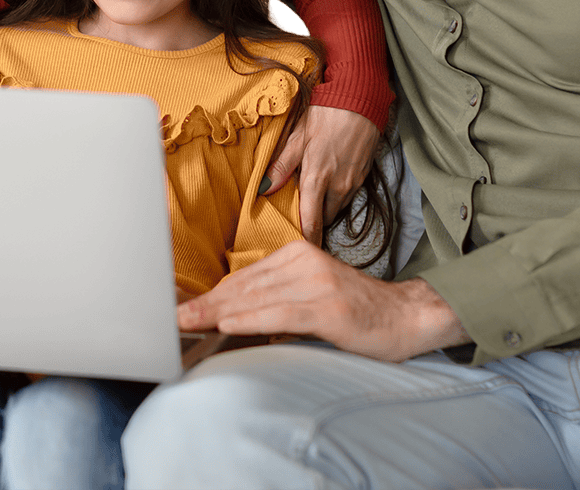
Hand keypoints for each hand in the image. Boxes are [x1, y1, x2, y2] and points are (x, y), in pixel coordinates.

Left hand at [177, 241, 467, 362]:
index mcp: (297, 254)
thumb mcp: (311, 296)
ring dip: (217, 314)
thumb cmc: (357, 312)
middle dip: (205, 305)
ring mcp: (315, 283)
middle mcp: (303, 262)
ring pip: (255, 299)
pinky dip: (250, 320)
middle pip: (243, 287)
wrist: (406, 317)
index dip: (210, 296)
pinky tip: (227, 325)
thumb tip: (230, 315)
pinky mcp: (327, 306)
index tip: (182, 309)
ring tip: (188, 323)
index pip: (243, 278)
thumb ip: (276, 298)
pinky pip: (279, 313)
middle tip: (173, 318)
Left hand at [259, 105, 380, 244]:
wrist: (360, 99)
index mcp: (317, 178)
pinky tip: (330, 181)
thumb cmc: (326, 115)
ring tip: (315, 196)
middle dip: (314, 221)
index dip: (306, 239)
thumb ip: (282, 166)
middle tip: (302, 217)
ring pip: (337, 208)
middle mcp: (338, 185)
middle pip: (325, 218)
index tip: (300, 250)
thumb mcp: (298, 137)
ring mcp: (353, 182)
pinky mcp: (363, 176)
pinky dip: (337, 195)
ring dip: (326, 208)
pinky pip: (348, 195)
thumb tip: (264, 188)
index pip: (311, 221)